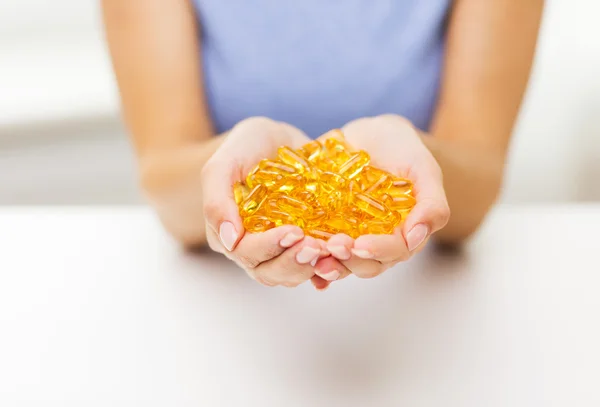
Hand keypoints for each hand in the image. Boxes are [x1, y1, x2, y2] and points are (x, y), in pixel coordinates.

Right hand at [201, 117, 345, 287]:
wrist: (273, 139)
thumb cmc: (244, 148)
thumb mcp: (223, 164)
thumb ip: (217, 200)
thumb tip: (229, 239)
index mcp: (229, 234)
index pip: (246, 252)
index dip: (269, 246)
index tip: (294, 231)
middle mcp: (254, 248)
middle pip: (271, 271)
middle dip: (294, 262)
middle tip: (316, 246)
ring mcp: (282, 249)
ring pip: (294, 273)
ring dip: (313, 266)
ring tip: (332, 249)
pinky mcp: (306, 242)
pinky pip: (316, 264)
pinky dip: (329, 265)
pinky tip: (341, 258)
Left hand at [316, 115, 449, 278]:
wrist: (372, 135)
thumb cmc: (404, 151)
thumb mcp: (423, 169)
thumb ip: (431, 202)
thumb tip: (419, 235)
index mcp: (404, 234)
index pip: (394, 252)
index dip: (378, 251)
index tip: (361, 244)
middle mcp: (376, 241)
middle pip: (365, 264)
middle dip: (348, 259)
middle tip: (334, 246)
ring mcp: (349, 237)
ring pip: (339, 261)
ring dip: (326, 262)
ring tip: (311, 253)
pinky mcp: (324, 227)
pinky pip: (315, 246)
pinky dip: (306, 254)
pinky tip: (294, 251)